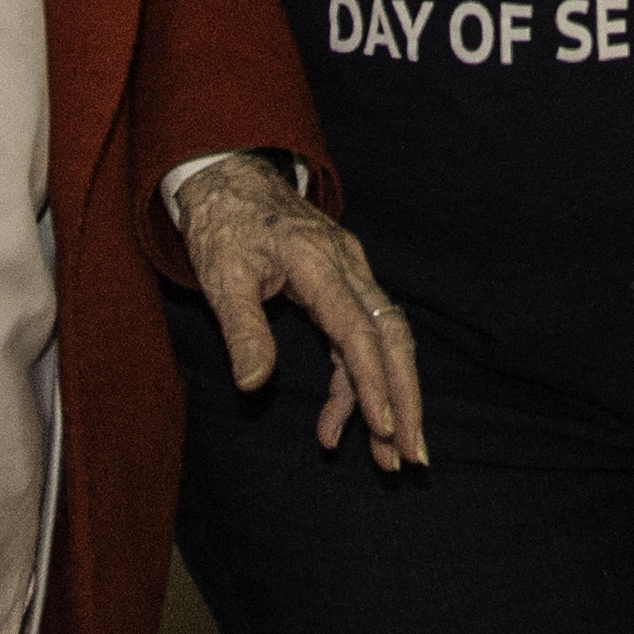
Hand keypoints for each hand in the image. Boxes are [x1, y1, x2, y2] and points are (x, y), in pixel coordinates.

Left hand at [171, 156, 427, 469]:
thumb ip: (242, 329)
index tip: (384, 428)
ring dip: (389, 398)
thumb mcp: (222, 277)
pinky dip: (357, 382)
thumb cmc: (224, 225)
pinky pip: (360, 338)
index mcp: (318, 262)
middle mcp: (347, 267)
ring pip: (385, 340)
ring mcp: (350, 274)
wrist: (230, 176)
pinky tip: (340, 421)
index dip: (373, 381)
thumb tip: (255, 384)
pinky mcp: (342, 285)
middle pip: (392, 337)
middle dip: (405, 398)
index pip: (358, 330)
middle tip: (412, 456)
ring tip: (386, 457)